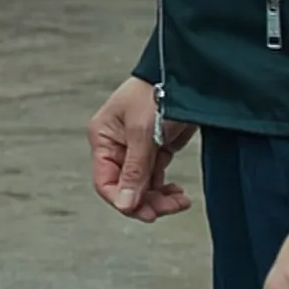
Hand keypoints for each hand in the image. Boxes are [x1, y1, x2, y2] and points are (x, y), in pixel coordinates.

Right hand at [86, 76, 193, 221]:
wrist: (185, 76)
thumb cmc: (157, 93)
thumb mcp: (143, 132)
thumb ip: (135, 170)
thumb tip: (125, 204)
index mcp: (103, 139)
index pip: (105, 182)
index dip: (122, 200)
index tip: (145, 212)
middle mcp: (116, 147)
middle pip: (125, 188)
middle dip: (146, 201)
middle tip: (170, 207)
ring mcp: (136, 150)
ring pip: (142, 187)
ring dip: (159, 198)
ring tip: (180, 200)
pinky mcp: (155, 150)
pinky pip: (155, 179)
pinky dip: (165, 190)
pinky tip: (177, 193)